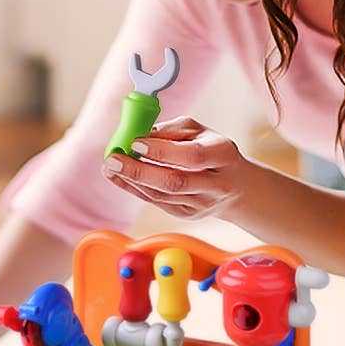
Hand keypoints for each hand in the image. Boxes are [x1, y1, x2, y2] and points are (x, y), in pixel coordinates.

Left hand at [101, 116, 251, 219]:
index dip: (162, 151)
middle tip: (112, 159)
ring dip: (131, 181)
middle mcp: (216, 184)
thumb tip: (139, 135)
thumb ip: (170, 131)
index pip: (192, 156)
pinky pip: (156, 202)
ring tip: (109, 166)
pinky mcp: (188, 214)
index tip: (135, 143)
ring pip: (161, 195)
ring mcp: (202, 204)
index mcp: (223, 155)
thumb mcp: (197, 131)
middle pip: (175, 181)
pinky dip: (133, 189)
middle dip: (139, 171)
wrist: (235, 185)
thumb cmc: (210, 149)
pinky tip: (117, 177)